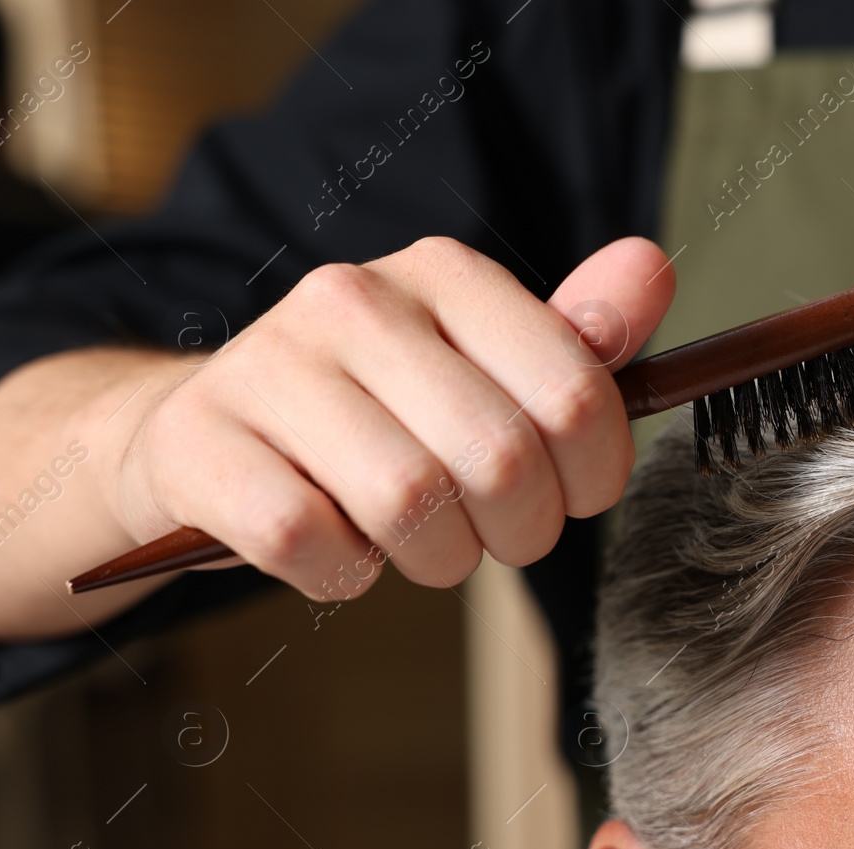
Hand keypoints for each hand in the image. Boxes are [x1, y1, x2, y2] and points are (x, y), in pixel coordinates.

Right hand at [108, 236, 674, 601]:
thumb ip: (577, 336)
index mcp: (444, 275)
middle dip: (519, 532)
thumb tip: (651, 268)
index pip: (577, 395)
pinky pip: (309, 544)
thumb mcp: (486, 364)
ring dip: (435, 558)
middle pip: (501, 460)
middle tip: (496, 535)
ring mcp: (268, 366)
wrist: (210, 431)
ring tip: (421, 543)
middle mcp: (354, 300)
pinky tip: (341, 548)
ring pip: (409, 504)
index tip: (571, 495)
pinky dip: (342, 575)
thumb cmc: (378, 410)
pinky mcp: (202, 443)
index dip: (593, 477)